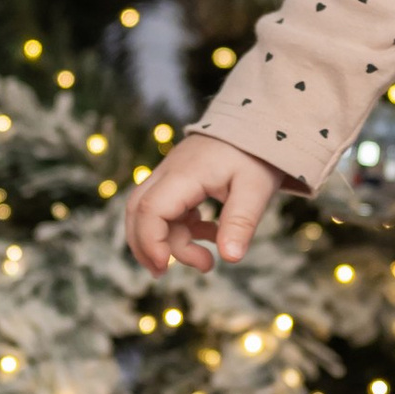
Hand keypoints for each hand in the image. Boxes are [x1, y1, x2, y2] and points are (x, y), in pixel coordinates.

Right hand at [124, 133, 286, 275]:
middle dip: (145, 245)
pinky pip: (168, 208)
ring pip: (150, 211)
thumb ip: (240, 223)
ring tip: (203, 263)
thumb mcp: (255, 189)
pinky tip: (211, 238)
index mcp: (184, 175)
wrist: (257, 121)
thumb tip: (230, 258)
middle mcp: (169, 173)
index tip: (164, 266)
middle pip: (137, 210)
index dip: (150, 242)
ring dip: (166, 240)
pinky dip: (183, 229)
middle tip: (163, 272)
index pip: (150, 210)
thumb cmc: (256, 153)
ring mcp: (171, 175)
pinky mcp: (180, 180)